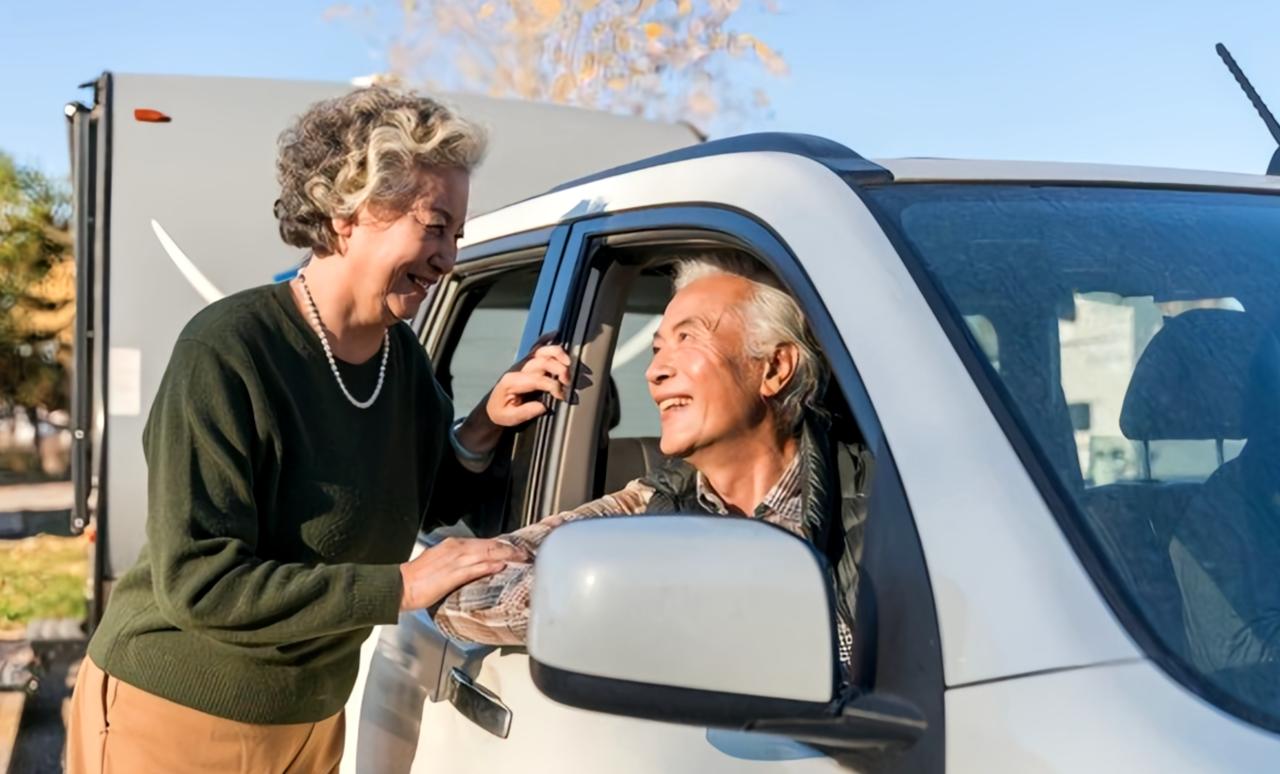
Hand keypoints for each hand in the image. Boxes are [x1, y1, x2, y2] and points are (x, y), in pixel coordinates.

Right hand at [398, 537, 528, 610]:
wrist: (402, 585)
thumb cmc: (420, 577)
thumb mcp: (442, 563)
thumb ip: (462, 563)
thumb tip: (480, 564)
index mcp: (454, 545)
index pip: (484, 543)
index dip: (502, 545)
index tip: (515, 549)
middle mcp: (457, 549)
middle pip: (489, 546)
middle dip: (509, 549)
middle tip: (525, 552)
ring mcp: (456, 561)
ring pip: (486, 554)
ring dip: (505, 556)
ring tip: (520, 558)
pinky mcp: (453, 574)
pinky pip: (476, 568)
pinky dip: (489, 566)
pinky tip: (500, 566)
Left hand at [486, 342, 572, 426]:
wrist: (493, 407)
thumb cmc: (501, 412)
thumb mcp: (510, 417)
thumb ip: (527, 411)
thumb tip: (544, 405)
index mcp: (512, 382)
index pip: (538, 379)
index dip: (553, 386)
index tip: (561, 397)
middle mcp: (518, 369)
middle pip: (542, 361)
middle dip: (559, 370)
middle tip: (568, 382)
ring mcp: (522, 364)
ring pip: (541, 351)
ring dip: (558, 354)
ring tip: (568, 364)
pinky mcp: (527, 364)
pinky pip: (537, 347)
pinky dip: (547, 340)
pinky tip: (555, 334)